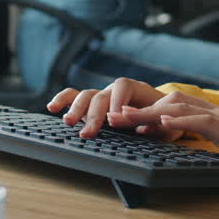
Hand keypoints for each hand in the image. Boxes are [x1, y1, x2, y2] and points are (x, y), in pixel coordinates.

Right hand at [47, 78, 176, 139]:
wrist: (162, 117)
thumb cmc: (165, 119)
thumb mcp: (166, 123)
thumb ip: (155, 124)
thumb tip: (142, 127)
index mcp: (136, 89)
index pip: (124, 86)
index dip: (117, 102)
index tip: (114, 119)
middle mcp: (115, 90)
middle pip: (102, 94)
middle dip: (94, 113)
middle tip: (89, 132)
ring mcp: (101, 96)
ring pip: (86, 95)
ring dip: (76, 108)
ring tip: (68, 123)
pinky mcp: (90, 105)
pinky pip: (74, 96)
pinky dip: (63, 100)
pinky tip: (52, 108)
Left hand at [116, 91, 218, 172]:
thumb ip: (214, 138)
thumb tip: (195, 142)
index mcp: (212, 116)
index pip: (174, 109)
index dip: (148, 113)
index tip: (125, 120)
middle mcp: (213, 112)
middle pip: (168, 103)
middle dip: (139, 109)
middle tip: (112, 117)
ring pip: (178, 107)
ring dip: (148, 112)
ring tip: (125, 118)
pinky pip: (201, 120)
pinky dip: (180, 120)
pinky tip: (162, 123)